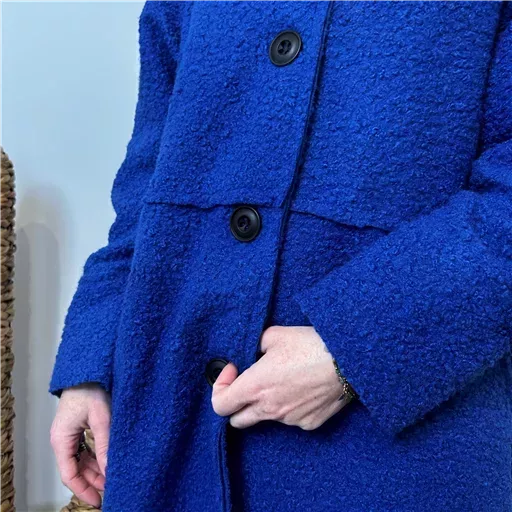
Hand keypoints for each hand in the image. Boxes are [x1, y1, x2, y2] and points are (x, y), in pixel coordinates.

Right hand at [50, 383, 110, 507]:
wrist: (88, 369)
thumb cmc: (91, 389)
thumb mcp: (101, 419)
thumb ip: (104, 445)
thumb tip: (109, 470)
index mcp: (62, 440)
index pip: (70, 474)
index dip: (84, 490)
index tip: (99, 500)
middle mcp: (63, 439)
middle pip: (76, 469)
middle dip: (93, 481)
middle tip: (111, 491)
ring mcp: (70, 433)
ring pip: (82, 459)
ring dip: (96, 469)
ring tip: (113, 478)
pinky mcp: (78, 427)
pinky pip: (85, 448)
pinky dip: (96, 457)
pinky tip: (108, 462)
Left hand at [211, 326, 351, 430]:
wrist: (349, 360)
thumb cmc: (311, 344)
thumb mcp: (275, 335)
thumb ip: (256, 345)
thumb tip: (254, 353)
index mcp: (256, 386)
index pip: (220, 405)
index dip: (219, 388)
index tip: (233, 370)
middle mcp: (269, 408)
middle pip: (237, 420)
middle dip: (237, 403)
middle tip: (249, 382)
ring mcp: (290, 419)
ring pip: (267, 417)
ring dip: (267, 403)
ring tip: (286, 379)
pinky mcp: (309, 424)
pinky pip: (291, 419)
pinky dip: (291, 407)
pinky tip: (304, 388)